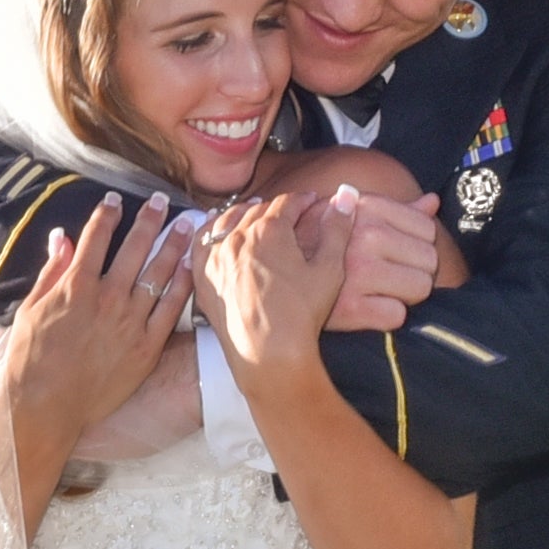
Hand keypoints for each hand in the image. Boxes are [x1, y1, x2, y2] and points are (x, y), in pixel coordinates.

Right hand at [2, 197, 199, 456]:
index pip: (95, 238)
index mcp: (76, 287)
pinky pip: (170, 310)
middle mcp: (107, 299)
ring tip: (186, 223)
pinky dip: (182, 286)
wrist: (45, 406)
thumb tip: (61, 238)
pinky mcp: (146, 348)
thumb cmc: (30, 359)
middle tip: (162, 201)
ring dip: (173, 244)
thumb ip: (51, 271)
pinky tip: (190, 267)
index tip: (116, 200)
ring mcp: (130, 324)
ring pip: (158, 274)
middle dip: (150, 219)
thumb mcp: (31, 309)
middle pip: (134, 248)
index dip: (107, 214)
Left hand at [201, 193, 352, 397]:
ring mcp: (215, 256)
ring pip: (227, 221)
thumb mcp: (329, 269)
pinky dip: (211, 230)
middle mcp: (237, 237)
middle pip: (257, 210)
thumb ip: (337, 229)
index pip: (287, 202)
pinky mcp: (202, 277)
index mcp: (270, 230)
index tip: (312, 201)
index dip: (303, 200)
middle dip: (276, 207)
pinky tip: (218, 231)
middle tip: (288, 212)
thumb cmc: (301, 314)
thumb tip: (347, 195)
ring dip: (243, 213)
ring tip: (254, 214)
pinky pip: (201, 241)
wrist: (268, 353)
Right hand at [327, 189, 440, 329]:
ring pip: (419, 288)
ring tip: (382, 291)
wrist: (270, 275)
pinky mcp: (350, 308)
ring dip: (405, 294)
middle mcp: (365, 236)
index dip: (418, 245)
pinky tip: (370, 309)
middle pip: (429, 260)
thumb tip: (433, 202)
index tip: (398, 253)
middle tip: (391, 275)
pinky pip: (397, 316)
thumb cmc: (317, 243)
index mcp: (368, 208)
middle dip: (416, 270)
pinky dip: (388, 316)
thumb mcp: (353, 214)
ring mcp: (358, 272)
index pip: (427, 229)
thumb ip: (397, 210)